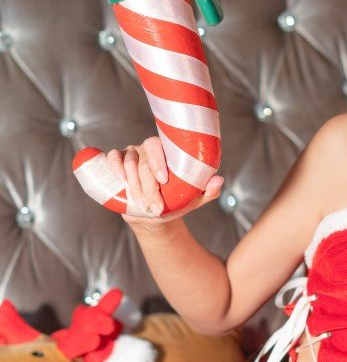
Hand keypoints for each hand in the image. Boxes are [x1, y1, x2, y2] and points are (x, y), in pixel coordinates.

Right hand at [106, 136, 223, 223]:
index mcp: (167, 151)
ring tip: (143, 205)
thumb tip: (218, 180)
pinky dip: (115, 165)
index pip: (159, 147)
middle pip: (144, 161)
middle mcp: (148, 149)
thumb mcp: (194, 199)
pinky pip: (113, 157)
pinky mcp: (118, 163)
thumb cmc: (176, 201)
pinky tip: (121, 179)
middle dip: (148, 186)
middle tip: (156, 206)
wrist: (153, 214)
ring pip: (128, 162)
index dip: (158, 162)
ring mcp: (132, 155)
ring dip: (134, 185)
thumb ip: (208, 191)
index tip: (164, 181)